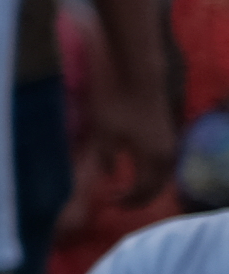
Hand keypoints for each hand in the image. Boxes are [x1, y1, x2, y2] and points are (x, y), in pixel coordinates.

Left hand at [78, 80, 176, 208]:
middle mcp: (167, 154)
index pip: (144, 191)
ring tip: (128, 186)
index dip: (128, 200)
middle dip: (141, 197)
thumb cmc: (117, 103)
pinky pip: (163, 159)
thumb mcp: (103, 133)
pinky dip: (151, 169)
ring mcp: (170, 140)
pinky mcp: (166, 129)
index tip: (110, 202)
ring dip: (148, 183)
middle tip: (120, 200)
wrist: (136, 71)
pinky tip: (137, 165)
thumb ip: (106, 158)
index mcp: (153, 159)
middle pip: (158, 185)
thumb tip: (110, 175)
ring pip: (163, 172)